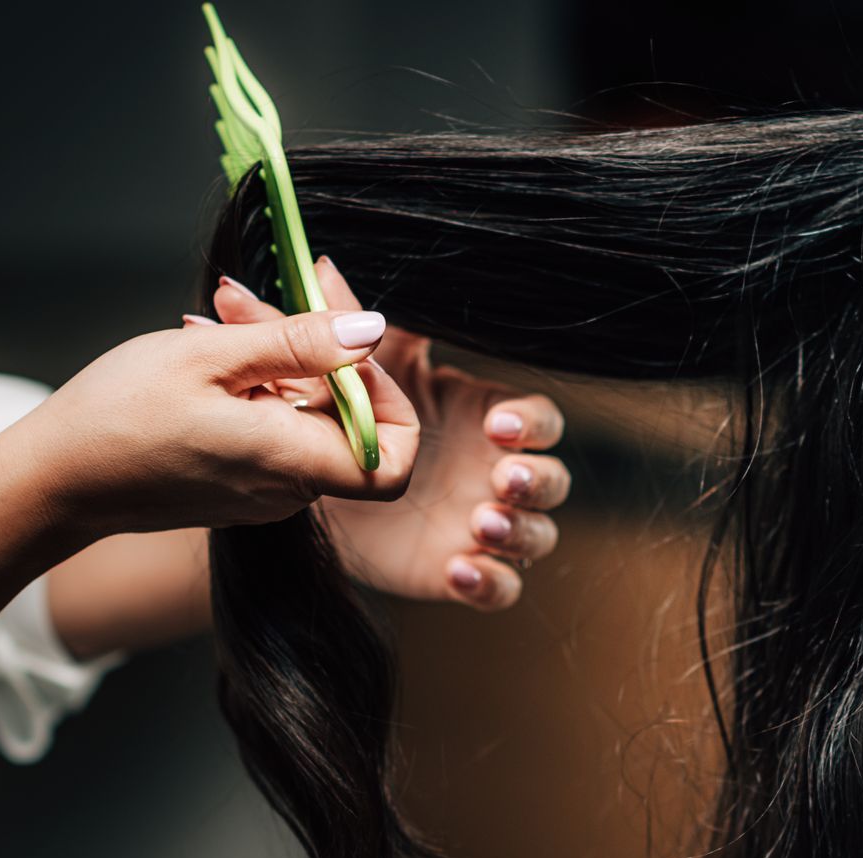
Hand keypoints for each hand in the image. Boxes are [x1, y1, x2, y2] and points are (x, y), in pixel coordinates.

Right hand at [11, 307, 418, 542]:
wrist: (51, 482)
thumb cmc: (118, 417)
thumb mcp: (210, 355)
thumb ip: (299, 343)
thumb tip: (371, 329)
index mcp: (291, 462)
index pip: (392, 456)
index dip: (389, 399)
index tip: (346, 350)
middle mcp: (286, 489)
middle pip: (342, 417)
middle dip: (312, 349)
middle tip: (250, 301)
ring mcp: (260, 492)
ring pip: (302, 415)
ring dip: (274, 357)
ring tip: (217, 316)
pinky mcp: (235, 485)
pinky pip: (269, 428)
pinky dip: (252, 384)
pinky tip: (207, 350)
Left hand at [201, 257, 570, 611]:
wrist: (307, 492)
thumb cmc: (340, 418)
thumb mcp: (344, 371)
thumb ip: (339, 323)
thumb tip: (318, 265)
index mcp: (483, 419)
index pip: (540, 419)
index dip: (532, 423)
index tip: (498, 425)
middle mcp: (495, 473)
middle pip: (555, 479)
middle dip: (538, 479)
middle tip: (501, 477)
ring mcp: (483, 525)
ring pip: (538, 536)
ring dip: (521, 532)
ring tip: (481, 523)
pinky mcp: (459, 571)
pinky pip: (500, 587)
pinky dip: (491, 583)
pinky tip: (461, 572)